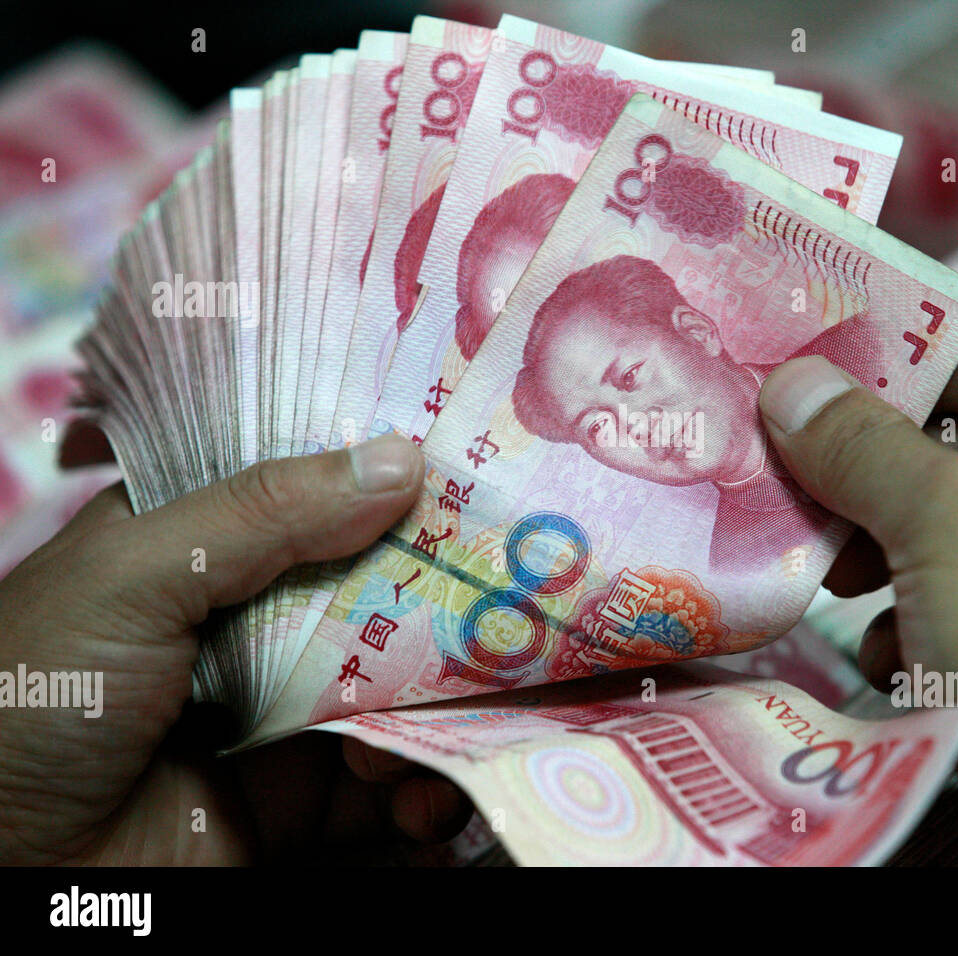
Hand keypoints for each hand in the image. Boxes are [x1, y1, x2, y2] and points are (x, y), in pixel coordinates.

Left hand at [0, 435, 470, 864]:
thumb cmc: (31, 692)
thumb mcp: (134, 572)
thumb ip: (266, 514)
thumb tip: (405, 460)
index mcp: (207, 540)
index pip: (317, 485)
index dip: (394, 471)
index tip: (480, 454)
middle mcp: (256, 618)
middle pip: (380, 586)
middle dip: (448, 589)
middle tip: (521, 585)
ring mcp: (284, 710)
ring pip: (402, 687)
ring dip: (446, 702)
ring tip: (459, 715)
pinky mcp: (301, 801)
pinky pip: (389, 785)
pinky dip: (423, 791)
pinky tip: (425, 798)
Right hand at [759, 308, 957, 864]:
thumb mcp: (941, 519)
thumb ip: (858, 439)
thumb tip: (789, 384)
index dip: (893, 348)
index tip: (801, 363)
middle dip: (877, 466)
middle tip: (796, 473)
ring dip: (886, 542)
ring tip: (835, 573)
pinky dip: (922, 607)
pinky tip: (897, 650)